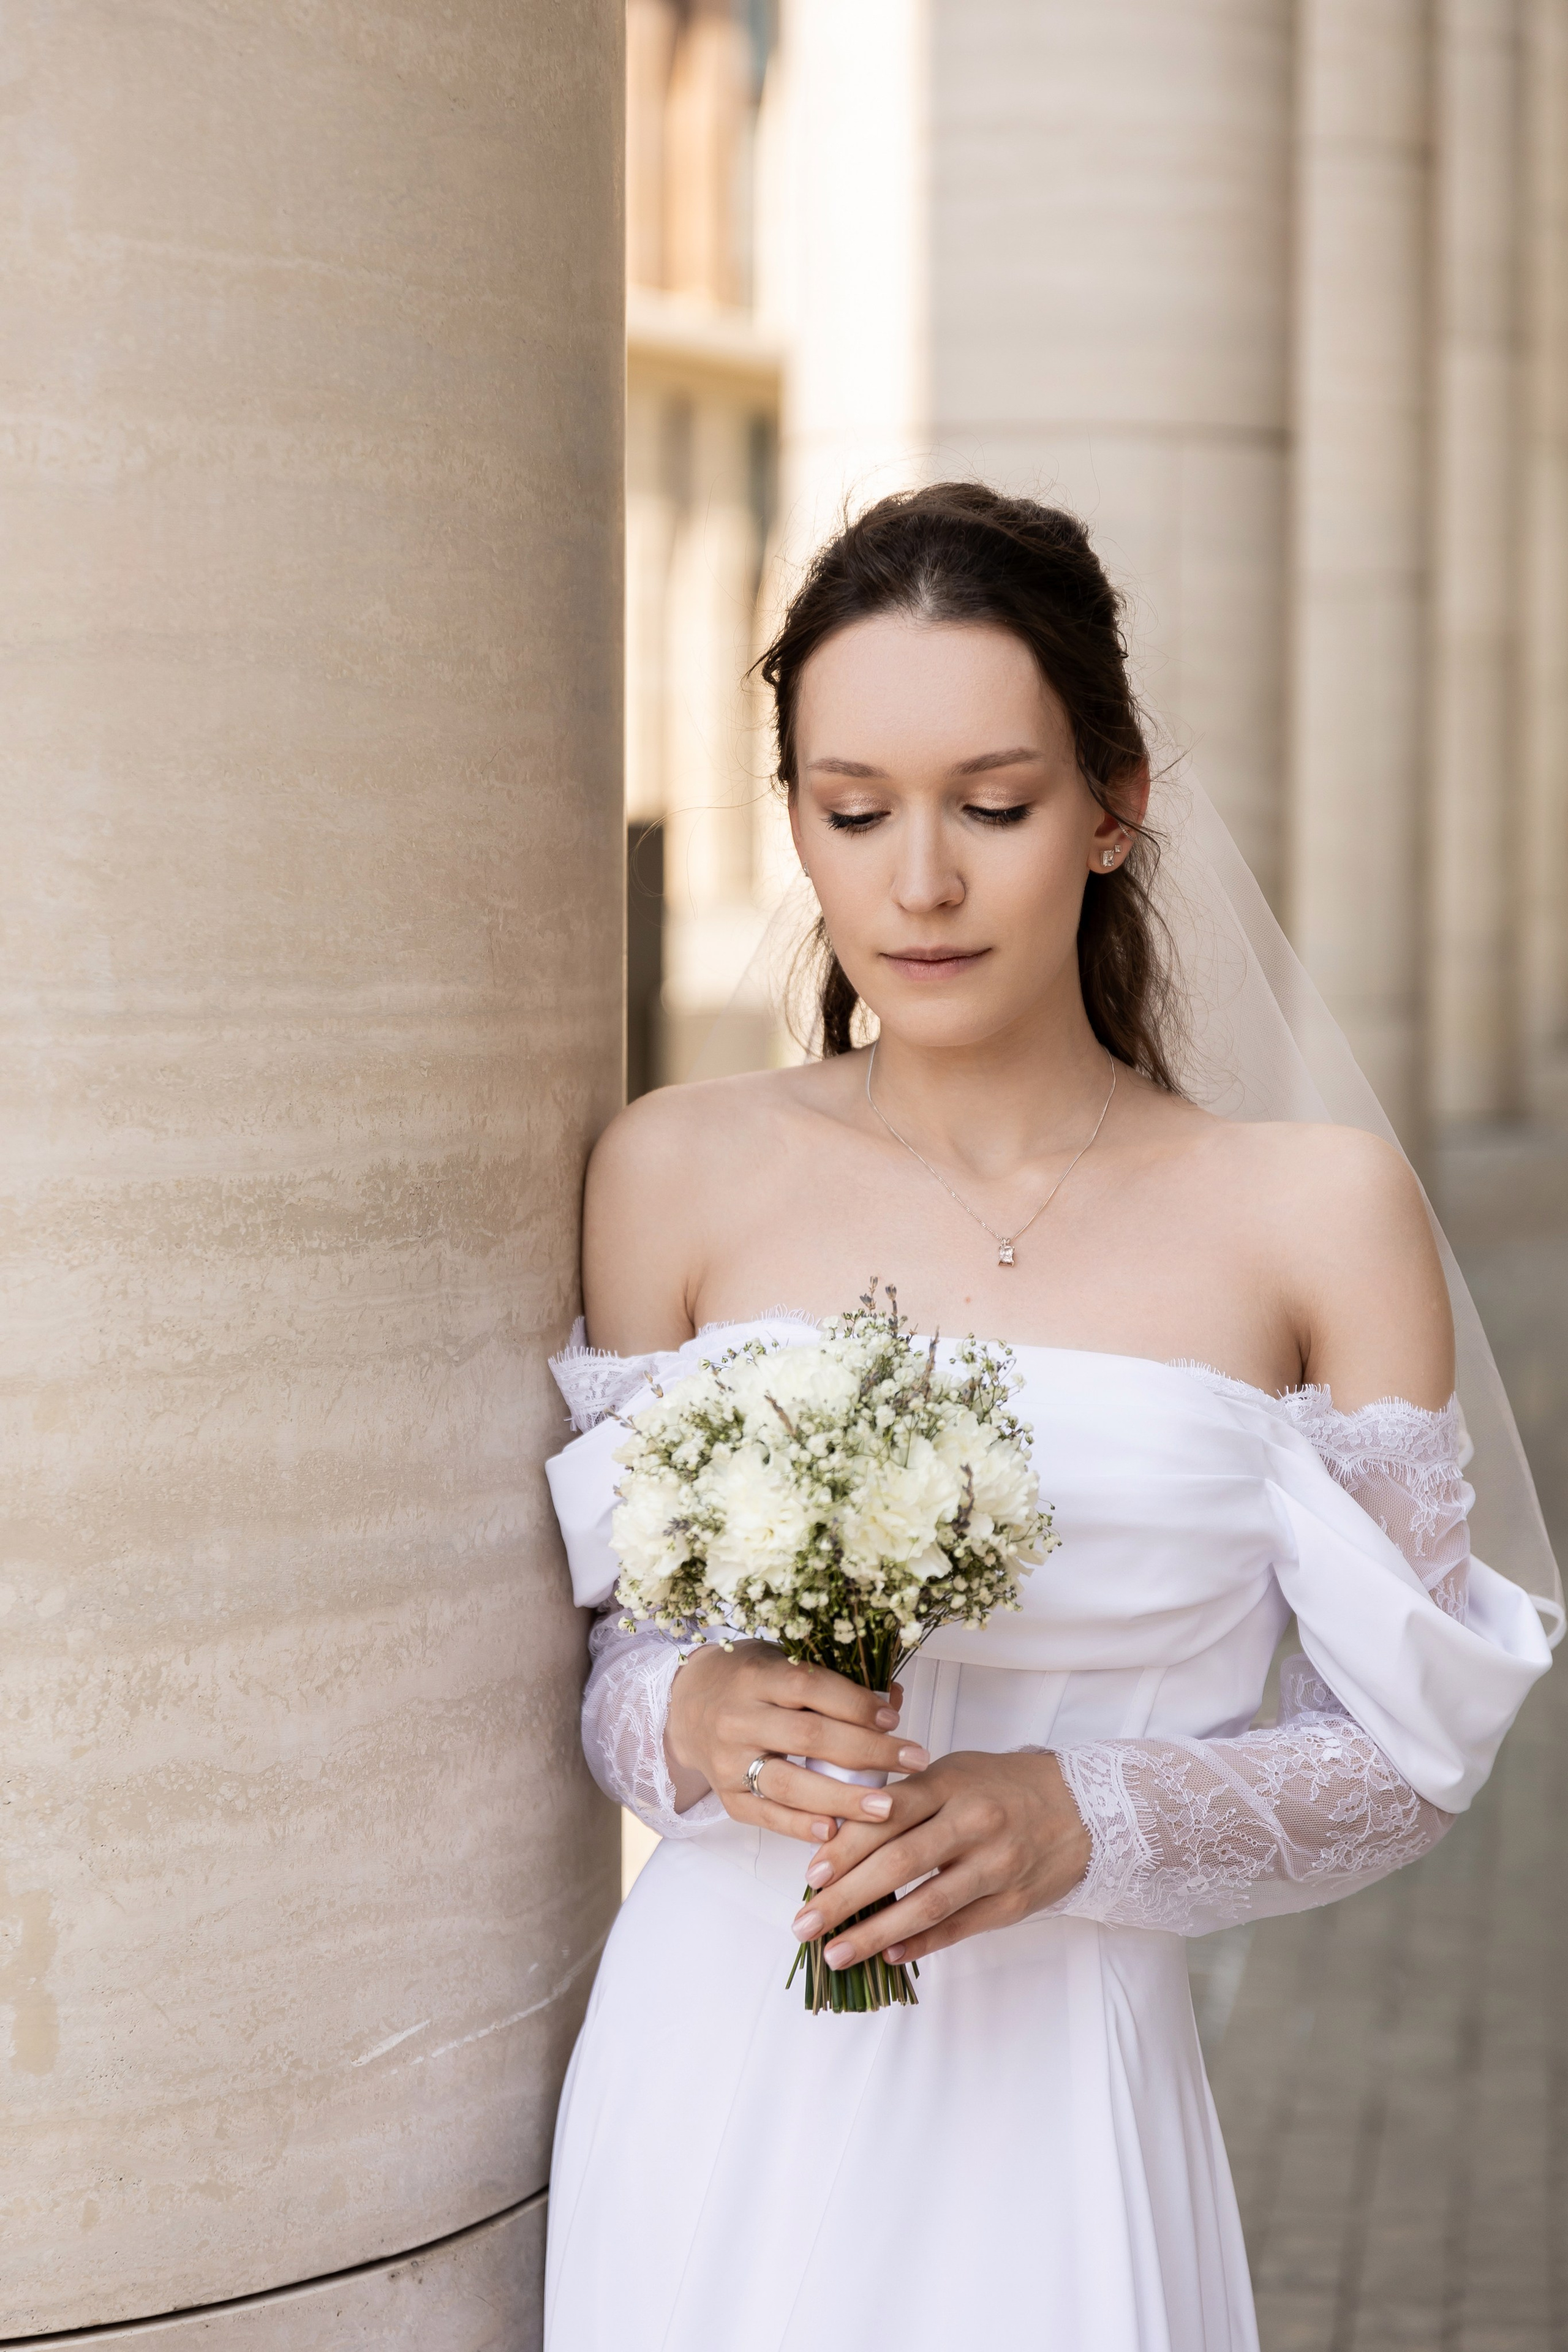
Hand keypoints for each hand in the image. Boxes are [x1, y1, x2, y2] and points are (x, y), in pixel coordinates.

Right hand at [664, 1642, 928, 1844]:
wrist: (686, 1706)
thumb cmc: (749, 1679)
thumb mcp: (783, 1662)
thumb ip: (834, 1680)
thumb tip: (893, 1698)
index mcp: (756, 1676)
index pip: (809, 1687)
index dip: (855, 1703)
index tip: (895, 1720)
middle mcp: (738, 1718)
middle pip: (808, 1737)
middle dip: (868, 1752)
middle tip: (915, 1761)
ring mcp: (729, 1761)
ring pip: (790, 1783)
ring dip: (843, 1798)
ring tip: (888, 1809)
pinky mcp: (727, 1797)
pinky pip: (768, 1816)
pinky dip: (802, 1826)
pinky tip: (837, 1833)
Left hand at [788, 1749, 1090, 1966]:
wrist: (1084, 1807)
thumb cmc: (1001, 1787)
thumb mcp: (953, 1773)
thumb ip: (905, 1800)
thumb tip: (840, 1838)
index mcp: (950, 1784)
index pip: (886, 1814)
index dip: (844, 1846)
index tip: (810, 1875)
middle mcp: (972, 1823)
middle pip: (898, 1863)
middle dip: (845, 1898)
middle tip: (803, 1925)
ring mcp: (995, 1866)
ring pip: (926, 1905)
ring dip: (875, 1934)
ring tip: (834, 1953)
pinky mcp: (1013, 1903)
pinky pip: (958, 1928)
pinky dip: (921, 1944)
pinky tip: (888, 1956)